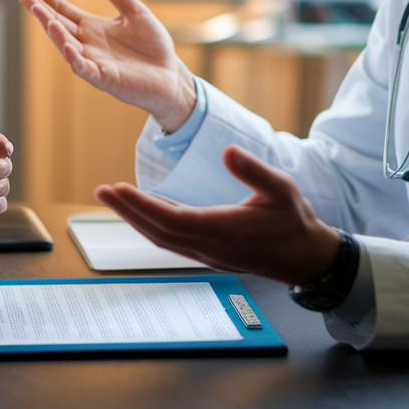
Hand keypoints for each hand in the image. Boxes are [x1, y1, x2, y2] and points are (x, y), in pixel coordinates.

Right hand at [19, 0, 196, 130]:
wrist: (170, 76)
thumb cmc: (152, 46)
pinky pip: (86, 69)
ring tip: (45, 19)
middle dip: (42, 14)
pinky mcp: (105, 79)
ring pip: (68, 48)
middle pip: (59, 27)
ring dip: (56, 35)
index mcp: (92, 28)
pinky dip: (76, 59)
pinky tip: (68, 47)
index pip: (63, 11)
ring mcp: (94, 63)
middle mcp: (88, 45)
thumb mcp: (134, 11)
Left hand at [94, 145, 339, 284]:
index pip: (171, 219)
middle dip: (127, 212)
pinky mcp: (208, 255)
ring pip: (161, 240)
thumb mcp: (281, 188)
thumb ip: (254, 170)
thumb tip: (228, 151)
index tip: (118, 189)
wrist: (305, 257)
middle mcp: (209, 247)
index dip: (141, 205)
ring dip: (135, 220)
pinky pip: (171, 243)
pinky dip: (152, 227)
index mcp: (223, 230)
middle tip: (103, 192)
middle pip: (157, 232)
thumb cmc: (294, 221)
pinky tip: (143, 212)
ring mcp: (207, 255)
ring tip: (114, 199)